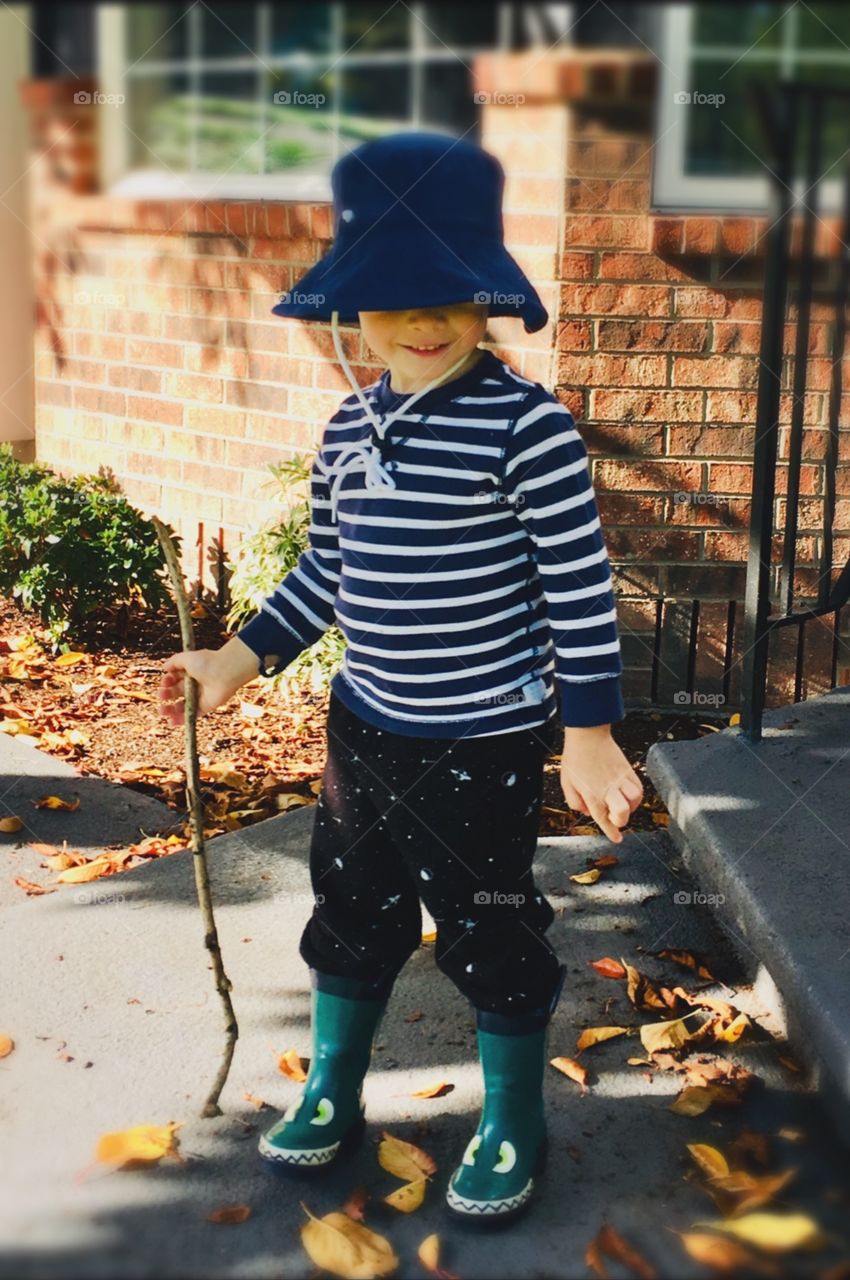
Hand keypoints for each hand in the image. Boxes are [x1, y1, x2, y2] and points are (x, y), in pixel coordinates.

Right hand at [159, 647, 245, 727]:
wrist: (225, 673)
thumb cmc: (207, 663)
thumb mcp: (187, 658)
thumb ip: (174, 661)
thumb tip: (164, 667)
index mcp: (191, 672)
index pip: (174, 679)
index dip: (167, 681)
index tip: (164, 682)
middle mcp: (195, 684)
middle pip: (176, 692)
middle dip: (167, 695)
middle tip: (161, 695)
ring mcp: (200, 696)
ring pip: (182, 705)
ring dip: (171, 710)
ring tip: (162, 711)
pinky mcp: (206, 706)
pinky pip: (193, 715)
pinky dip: (182, 720)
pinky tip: (171, 722)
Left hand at [559, 725, 642, 843]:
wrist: (587, 735)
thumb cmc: (575, 757)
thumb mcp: (566, 782)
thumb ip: (574, 801)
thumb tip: (586, 811)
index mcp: (592, 794)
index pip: (603, 819)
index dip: (611, 832)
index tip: (617, 838)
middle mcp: (608, 789)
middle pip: (623, 813)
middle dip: (621, 821)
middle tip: (615, 818)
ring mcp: (620, 779)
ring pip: (635, 799)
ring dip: (631, 807)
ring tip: (623, 804)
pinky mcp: (627, 770)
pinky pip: (639, 787)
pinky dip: (637, 795)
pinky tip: (629, 794)